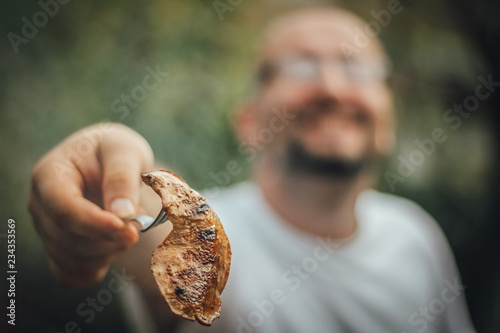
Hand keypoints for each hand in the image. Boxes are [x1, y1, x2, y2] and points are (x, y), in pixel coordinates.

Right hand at [28, 123, 153, 286]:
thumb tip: (122, 213)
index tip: (129, 231)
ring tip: (129, 226)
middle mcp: (40, 205)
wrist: (110, 161)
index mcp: (49, 175)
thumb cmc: (115, 150)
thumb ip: (122, 178)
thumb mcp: (124, 151)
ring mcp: (47, 229)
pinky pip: (72, 274)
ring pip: (73, 259)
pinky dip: (97, 267)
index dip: (96, 225)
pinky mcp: (58, 247)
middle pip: (69, 240)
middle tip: (140, 222)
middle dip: (111, 240)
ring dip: (110, 252)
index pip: (64, 210)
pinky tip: (115, 247)